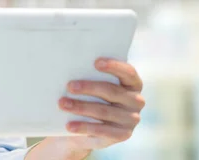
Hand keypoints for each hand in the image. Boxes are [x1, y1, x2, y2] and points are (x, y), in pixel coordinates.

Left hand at [26, 58, 144, 159]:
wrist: (87, 128)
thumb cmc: (90, 97)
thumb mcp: (93, 86)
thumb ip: (90, 75)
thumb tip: (71, 64)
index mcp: (132, 83)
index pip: (128, 72)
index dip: (114, 66)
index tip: (96, 62)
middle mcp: (136, 101)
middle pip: (112, 92)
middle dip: (89, 88)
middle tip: (69, 86)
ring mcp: (131, 119)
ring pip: (104, 111)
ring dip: (81, 107)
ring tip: (63, 104)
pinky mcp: (123, 135)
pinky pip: (102, 130)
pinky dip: (84, 127)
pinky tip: (69, 125)